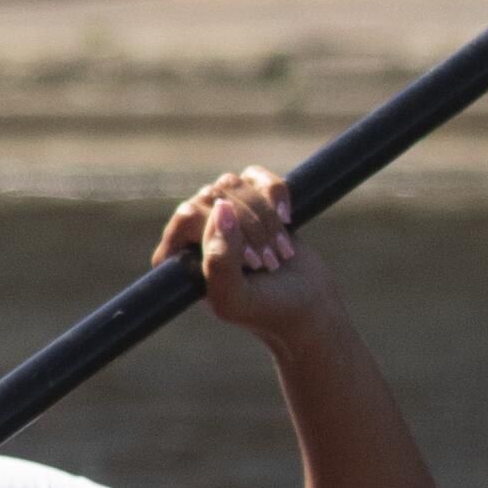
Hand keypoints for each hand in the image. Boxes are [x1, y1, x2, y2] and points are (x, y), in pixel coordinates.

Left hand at [162, 165, 341, 336]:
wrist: (309, 309)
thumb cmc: (266, 311)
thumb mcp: (234, 299)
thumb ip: (219, 261)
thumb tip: (221, 208)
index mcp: (178, 256)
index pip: (187, 216)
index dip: (220, 231)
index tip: (249, 262)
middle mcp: (195, 231)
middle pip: (212, 196)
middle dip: (250, 228)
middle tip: (268, 263)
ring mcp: (223, 214)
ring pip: (234, 184)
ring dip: (265, 219)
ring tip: (279, 253)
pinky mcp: (253, 200)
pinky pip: (257, 175)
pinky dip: (277, 194)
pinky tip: (287, 220)